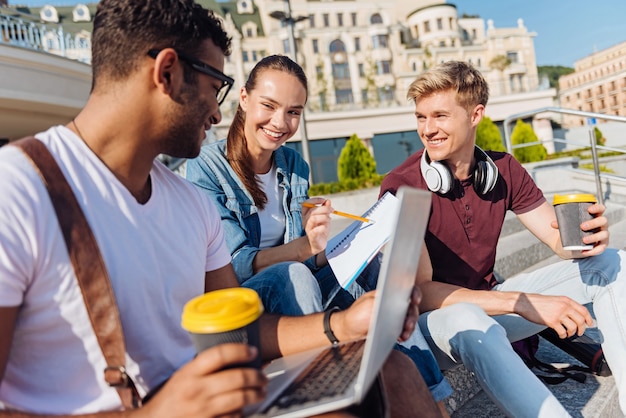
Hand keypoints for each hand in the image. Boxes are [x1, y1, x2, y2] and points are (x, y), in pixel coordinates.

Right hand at [141, 344, 266, 417]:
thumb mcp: (184, 375)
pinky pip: (233, 417)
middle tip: (263, 376)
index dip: (240, 350)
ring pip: (240, 399)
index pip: (219, 354)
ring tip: (260, 392)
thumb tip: (236, 356)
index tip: (252, 351)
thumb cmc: (172, 397)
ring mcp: (203, 410)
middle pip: (236, 378)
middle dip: (256, 376)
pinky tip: (244, 408)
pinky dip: (242, 412)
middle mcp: (197, 390)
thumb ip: (205, 366)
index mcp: (190, 372)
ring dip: (256, 394)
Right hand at [302, 197, 331, 255]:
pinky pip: (316, 230)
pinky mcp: (312, 236)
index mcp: (306, 214)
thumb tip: (328, 200)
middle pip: (312, 211)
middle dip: (324, 208)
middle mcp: (305, 220)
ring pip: (313, 219)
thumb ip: (325, 209)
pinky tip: (325, 228)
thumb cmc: (320, 229)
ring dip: (324, 217)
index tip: (324, 200)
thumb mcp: (324, 217)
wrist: (317, 244)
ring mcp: (308, 229)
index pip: (306, 204)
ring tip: (329, 220)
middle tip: (332, 210)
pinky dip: (323, 227)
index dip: (314, 200)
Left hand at [331, 286, 420, 342]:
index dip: (414, 293)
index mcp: (387, 292)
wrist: (348, 331)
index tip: (415, 300)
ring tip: (404, 335)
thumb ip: (382, 304)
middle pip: (411, 306)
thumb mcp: (368, 307)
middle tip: (408, 325)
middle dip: (412, 316)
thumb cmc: (355, 315)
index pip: (405, 288)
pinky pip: (404, 330)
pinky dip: (405, 334)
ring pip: (409, 319)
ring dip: (409, 327)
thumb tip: (397, 306)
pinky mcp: (393, 327)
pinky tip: (401, 338)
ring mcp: (394, 315)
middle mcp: (393, 302)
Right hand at [516, 293, 593, 337]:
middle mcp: (564, 306)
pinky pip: (562, 332)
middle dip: (582, 329)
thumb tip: (575, 315)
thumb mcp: (555, 300)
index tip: (590, 324)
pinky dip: (563, 335)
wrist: (525, 303)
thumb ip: (565, 305)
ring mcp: (558, 314)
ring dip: (571, 333)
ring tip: (567, 334)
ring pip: (573, 327)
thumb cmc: (538, 302)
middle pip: (581, 320)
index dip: (589, 319)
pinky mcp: (552, 321)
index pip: (584, 310)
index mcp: (566, 300)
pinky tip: (560, 335)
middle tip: (579, 332)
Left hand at [551, 202, 609, 257]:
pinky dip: (593, 251)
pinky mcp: (601, 246)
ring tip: (584, 240)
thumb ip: (561, 224)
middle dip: (593, 223)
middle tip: (582, 226)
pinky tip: (585, 251)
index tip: (589, 209)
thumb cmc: (574, 230)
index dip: (597, 208)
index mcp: (595, 216)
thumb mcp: (568, 226)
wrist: (574, 245)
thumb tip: (553, 223)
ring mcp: (603, 235)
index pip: (600, 209)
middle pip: (603, 221)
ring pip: (604, 235)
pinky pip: (600, 249)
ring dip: (594, 237)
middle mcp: (601, 225)